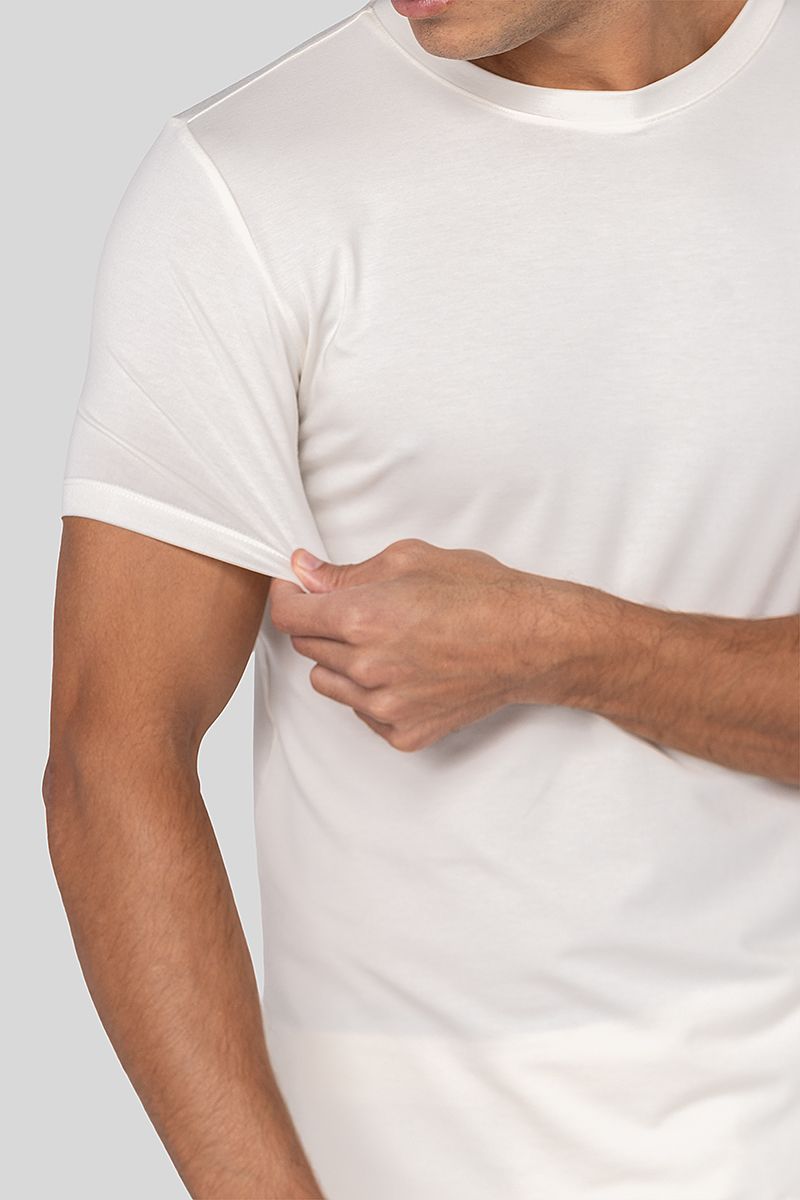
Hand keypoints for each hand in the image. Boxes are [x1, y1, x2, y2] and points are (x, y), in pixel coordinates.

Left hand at [268, 538, 587, 751]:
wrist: (531, 642)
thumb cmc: (480, 594)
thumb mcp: (409, 560)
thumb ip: (346, 572)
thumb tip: (303, 571)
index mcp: (362, 618)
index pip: (288, 616)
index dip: (286, 597)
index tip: (295, 591)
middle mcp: (366, 667)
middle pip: (307, 648)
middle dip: (322, 624)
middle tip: (360, 610)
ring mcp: (384, 706)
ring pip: (328, 683)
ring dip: (342, 662)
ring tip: (386, 643)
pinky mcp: (403, 732)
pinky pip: (361, 712)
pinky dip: (372, 693)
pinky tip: (407, 671)